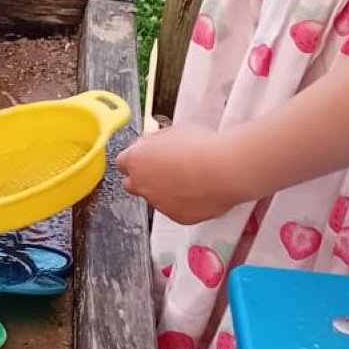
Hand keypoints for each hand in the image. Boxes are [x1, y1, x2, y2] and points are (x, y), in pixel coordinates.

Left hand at [118, 125, 253, 224]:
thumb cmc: (203, 145)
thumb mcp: (174, 131)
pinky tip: (199, 191)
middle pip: (133, 184)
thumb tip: (153, 143)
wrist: (226, 169)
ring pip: (155, 198)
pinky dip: (183, 203)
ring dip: (165, 190)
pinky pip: (175, 210)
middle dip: (143, 178)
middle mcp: (141, 184)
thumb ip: (156, 141)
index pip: (122, 162)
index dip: (136, 159)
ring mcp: (158, 203)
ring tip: (189, 179)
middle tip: (164, 169)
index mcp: (136, 159)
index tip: (147, 156)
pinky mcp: (177, 217)